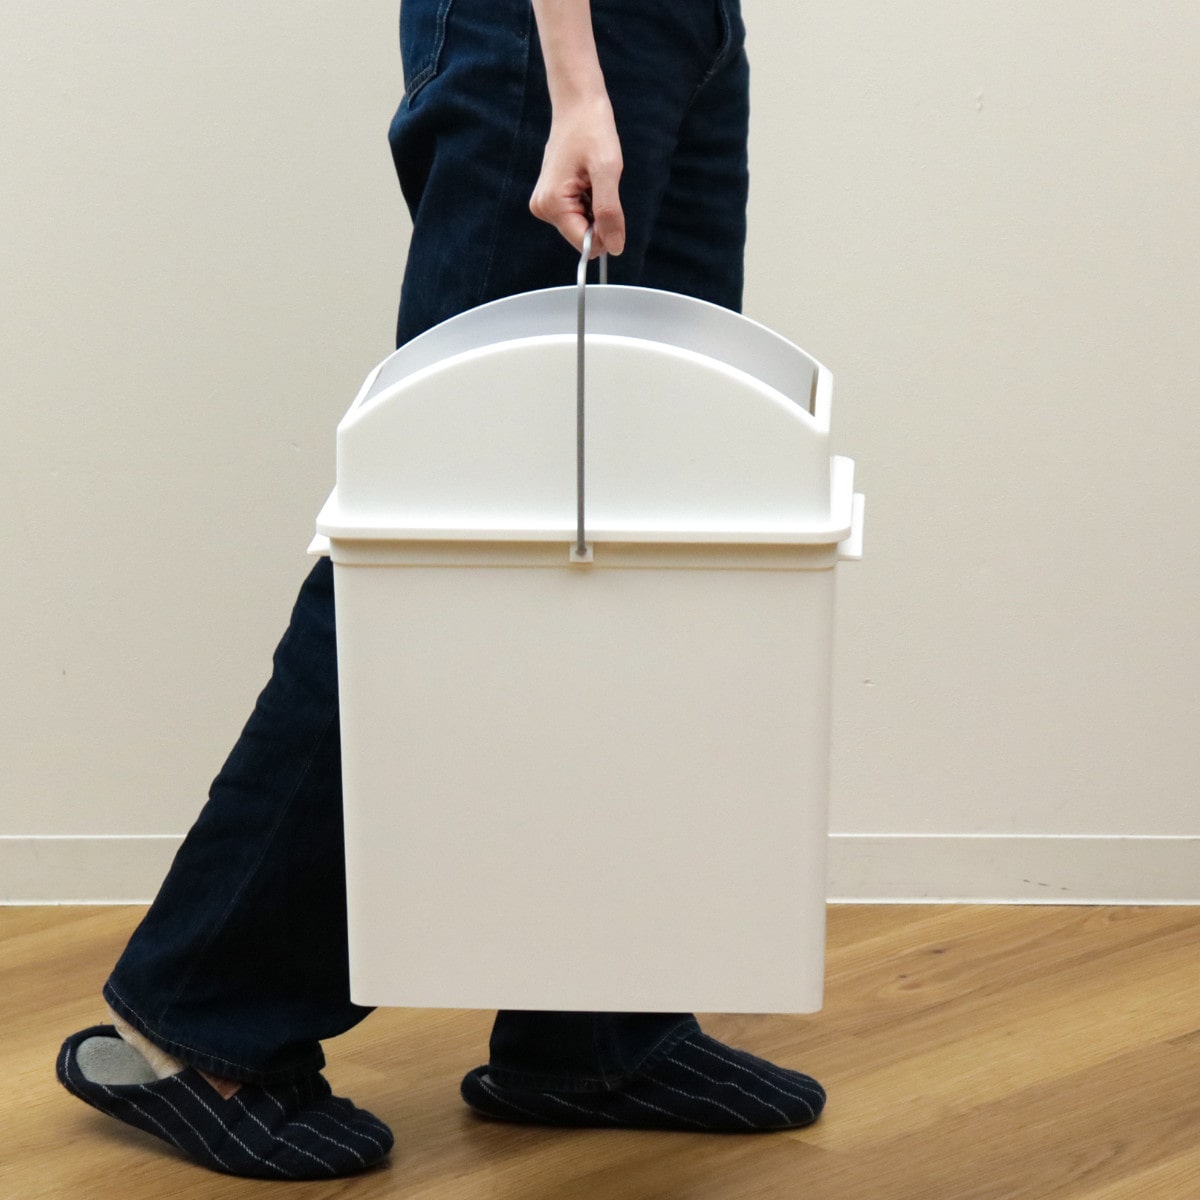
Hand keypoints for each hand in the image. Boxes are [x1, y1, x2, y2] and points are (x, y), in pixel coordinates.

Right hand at [529, 94, 624, 257]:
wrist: (578, 105)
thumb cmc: (592, 130)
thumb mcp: (607, 171)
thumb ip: (609, 212)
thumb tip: (615, 248)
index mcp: (552, 205)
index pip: (584, 243)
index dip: (605, 231)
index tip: (610, 202)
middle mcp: (542, 208)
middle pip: (581, 235)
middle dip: (598, 216)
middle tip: (599, 183)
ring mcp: (543, 203)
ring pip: (581, 226)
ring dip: (594, 207)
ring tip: (591, 177)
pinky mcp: (549, 198)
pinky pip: (576, 214)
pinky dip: (588, 201)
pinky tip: (586, 179)